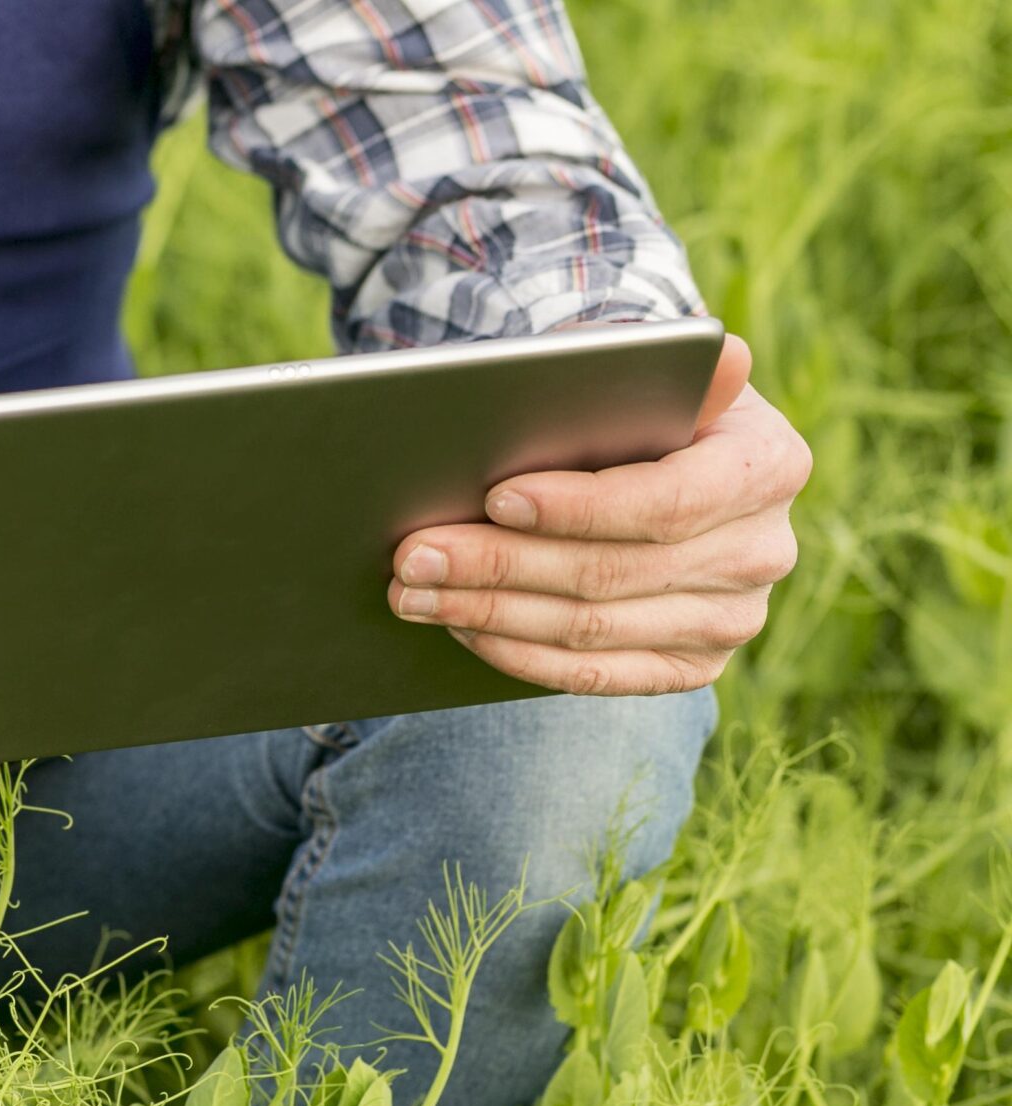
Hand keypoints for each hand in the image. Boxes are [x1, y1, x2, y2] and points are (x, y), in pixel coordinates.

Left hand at [387, 332, 810, 693]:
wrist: (661, 470)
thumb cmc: (639, 411)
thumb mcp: (648, 373)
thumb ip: (659, 365)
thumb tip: (719, 353)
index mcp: (769, 465)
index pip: (667, 501)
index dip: (577, 507)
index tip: (495, 498)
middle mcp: (763, 550)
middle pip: (611, 573)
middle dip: (499, 564)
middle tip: (414, 554)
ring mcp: (732, 618)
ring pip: (591, 629)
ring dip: (488, 612)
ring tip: (412, 591)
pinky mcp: (692, 666)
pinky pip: (595, 676)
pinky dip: (517, 653)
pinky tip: (459, 626)